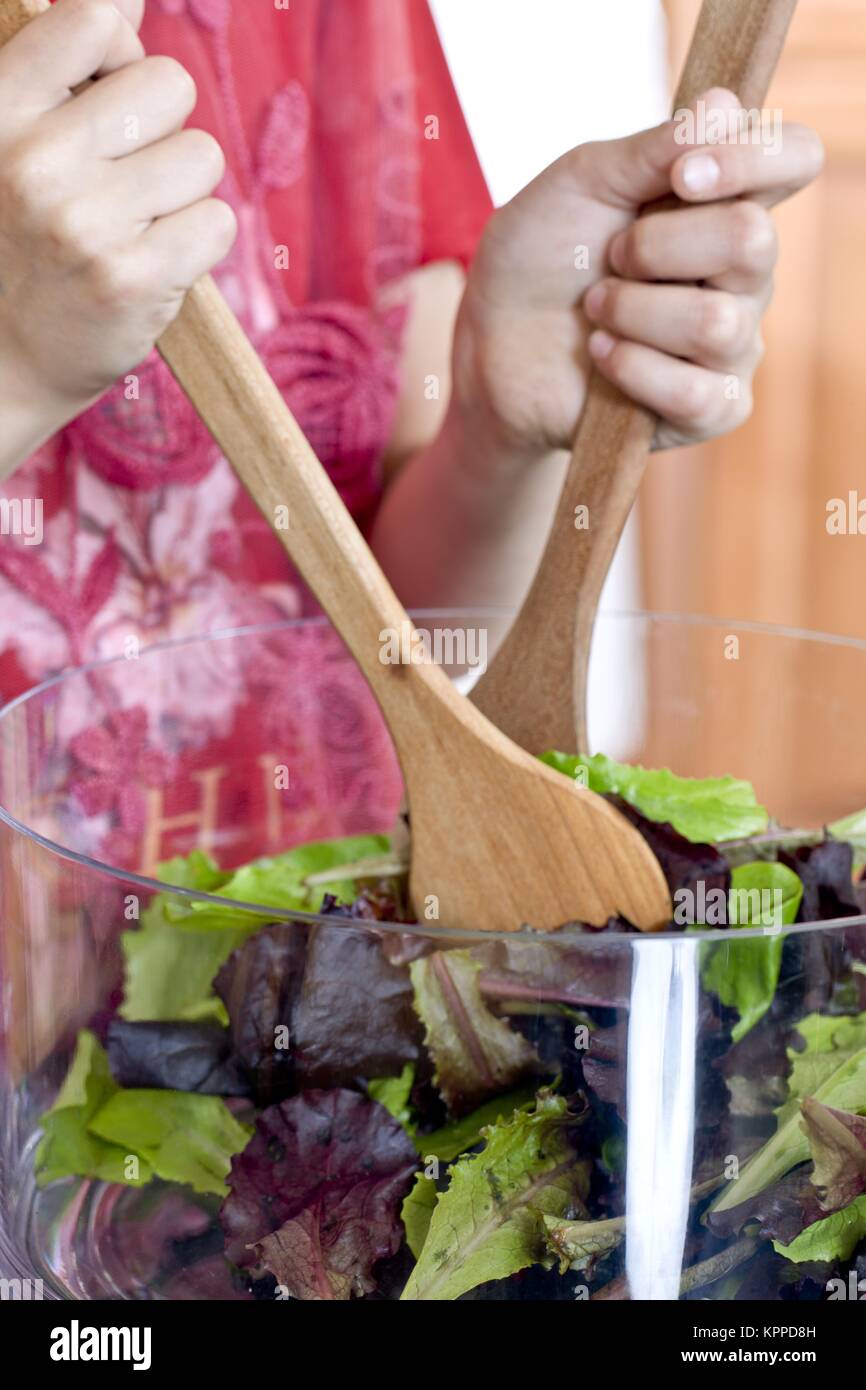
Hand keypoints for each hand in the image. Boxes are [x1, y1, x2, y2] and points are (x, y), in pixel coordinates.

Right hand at [0, 0, 235, 425]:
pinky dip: (198, 244)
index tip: (105, 105)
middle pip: (169, 85)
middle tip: (122, 182)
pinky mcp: (131, 280)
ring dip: (183, 191)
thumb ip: (66, 65)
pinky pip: (217, 222)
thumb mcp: (16, 140)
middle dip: (161, 130)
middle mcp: (33, 161)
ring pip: (203, 156)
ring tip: (134, 227)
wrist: (5, 362)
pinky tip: (153, 264)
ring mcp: (83, 224)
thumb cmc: (19, 240)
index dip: (120, 57)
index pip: (95, 19)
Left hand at [456, 88, 822, 454]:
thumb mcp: (579, 184)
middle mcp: (743, 271)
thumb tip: (725, 107)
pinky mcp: (712, 409)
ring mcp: (734, 343)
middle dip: (657, 246)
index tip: (680, 175)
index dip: (752, 158)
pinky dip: (632, 368)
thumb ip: (651, 149)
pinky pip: (696, 392)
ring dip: (632, 311)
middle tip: (611, 258)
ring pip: (715, 322)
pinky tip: (603, 357)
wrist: (493, 349)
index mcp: (723, 201)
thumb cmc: (539, 260)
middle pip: (753, 240)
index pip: (792, 159)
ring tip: (596, 311)